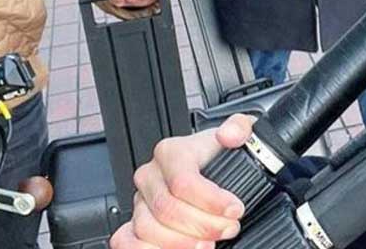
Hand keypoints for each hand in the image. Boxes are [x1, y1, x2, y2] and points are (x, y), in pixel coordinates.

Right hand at [110, 114, 255, 248]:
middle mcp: (151, 175)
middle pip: (167, 209)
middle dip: (203, 225)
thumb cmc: (220, 156)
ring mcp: (140, 200)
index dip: (211, 200)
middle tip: (228, 229)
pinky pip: (126, 240)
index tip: (235, 210)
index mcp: (171, 152)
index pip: (183, 181)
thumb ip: (240, 128)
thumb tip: (230, 134)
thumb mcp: (239, 135)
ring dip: (180, 243)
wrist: (211, 169)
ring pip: (148, 228)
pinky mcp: (134, 222)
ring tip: (208, 244)